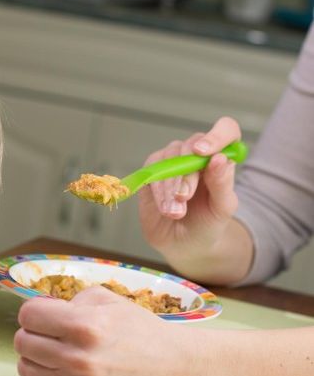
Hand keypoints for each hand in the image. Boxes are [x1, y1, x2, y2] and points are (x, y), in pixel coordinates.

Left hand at [14, 287, 198, 375]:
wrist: (176, 371)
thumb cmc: (141, 331)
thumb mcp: (107, 300)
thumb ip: (69, 300)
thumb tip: (40, 309)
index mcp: (85, 326)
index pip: (28, 315)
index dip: (34, 312)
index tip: (45, 314)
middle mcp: (79, 359)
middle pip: (22, 342)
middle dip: (34, 333)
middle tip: (51, 333)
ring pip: (25, 368)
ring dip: (37, 358)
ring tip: (59, 353)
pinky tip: (67, 373)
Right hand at [138, 116, 240, 257]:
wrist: (184, 245)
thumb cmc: (208, 224)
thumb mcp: (222, 208)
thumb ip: (223, 184)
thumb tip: (219, 158)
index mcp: (220, 158)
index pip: (225, 130)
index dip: (216, 135)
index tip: (203, 152)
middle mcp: (195, 155)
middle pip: (190, 146)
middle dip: (186, 173)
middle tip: (184, 197)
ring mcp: (172, 161)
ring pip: (168, 158)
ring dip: (170, 186)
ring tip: (175, 212)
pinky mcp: (151, 172)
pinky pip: (151, 171)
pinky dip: (158, 191)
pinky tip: (165, 208)